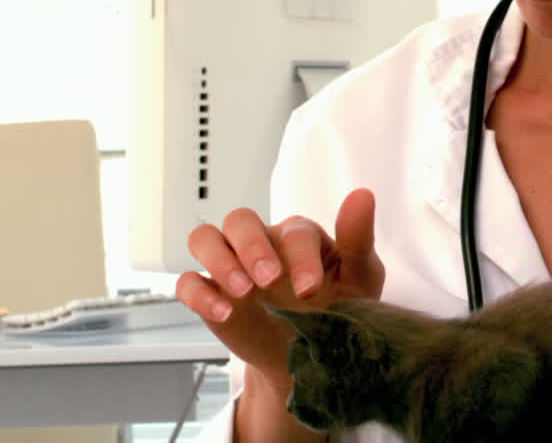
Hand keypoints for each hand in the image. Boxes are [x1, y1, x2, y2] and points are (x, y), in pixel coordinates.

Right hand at [175, 188, 385, 394]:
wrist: (314, 357)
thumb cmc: (341, 309)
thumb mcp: (360, 279)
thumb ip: (358, 239)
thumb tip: (363, 195)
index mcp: (299, 236)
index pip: (293, 231)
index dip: (299, 258)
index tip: (308, 290)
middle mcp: (263, 243)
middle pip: (240, 220)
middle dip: (252, 247)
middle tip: (268, 280)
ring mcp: (233, 266)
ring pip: (205, 238)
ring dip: (219, 261)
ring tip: (243, 292)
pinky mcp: (213, 294)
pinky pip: (188, 282)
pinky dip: (199, 295)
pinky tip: (223, 314)